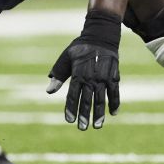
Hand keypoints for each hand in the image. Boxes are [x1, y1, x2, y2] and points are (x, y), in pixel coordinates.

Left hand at [46, 10, 121, 129]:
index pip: (73, 95)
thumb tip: (49, 91)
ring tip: (97, 126)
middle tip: (82, 128)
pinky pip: (115, 92)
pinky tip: (113, 113)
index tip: (69, 120)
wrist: (101, 36)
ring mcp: (103, 77)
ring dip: (99, 113)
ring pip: (101, 99)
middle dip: (84, 115)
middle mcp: (91, 77)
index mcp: (77, 74)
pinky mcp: (113, 76)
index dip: (71, 108)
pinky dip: (115, 103)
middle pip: (87, 100)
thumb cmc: (80, 48)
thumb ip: (58, 75)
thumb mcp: (66, 58)